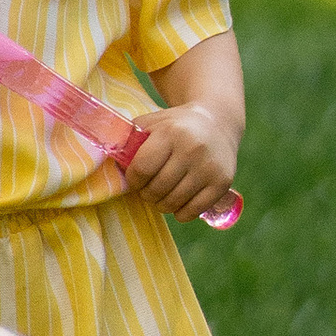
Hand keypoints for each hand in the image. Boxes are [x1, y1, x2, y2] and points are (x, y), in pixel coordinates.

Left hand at [122, 100, 240, 222]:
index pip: (142, 169)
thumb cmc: (176, 126)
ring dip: (161, 204)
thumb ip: (130, 139)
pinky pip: (191, 212)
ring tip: (162, 194)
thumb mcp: (153, 122)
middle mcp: (192, 149)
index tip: (135, 178)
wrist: (217, 122)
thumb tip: (113, 165)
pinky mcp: (222, 183)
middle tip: (148, 188)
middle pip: (156, 189)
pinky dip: (180, 212)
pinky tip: (179, 200)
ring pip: (172, 203)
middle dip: (147, 193)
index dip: (133, 179)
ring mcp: (209, 168)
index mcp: (171, 132)